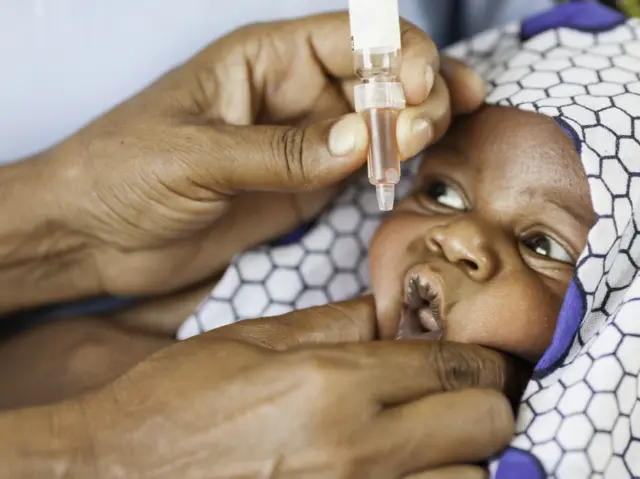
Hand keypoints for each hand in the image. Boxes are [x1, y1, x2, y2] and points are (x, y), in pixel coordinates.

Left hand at [45, 13, 483, 298]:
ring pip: (378, 123)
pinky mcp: (303, 188)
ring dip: (415, 127)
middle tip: (430, 125)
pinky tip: (416, 169)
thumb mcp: (195, 155)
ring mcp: (303, 143)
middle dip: (416, 91)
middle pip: (377, 77)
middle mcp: (291, 94)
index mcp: (264, 59)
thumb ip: (280, 152)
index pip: (352, 36)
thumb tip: (360, 143)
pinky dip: (393, 167)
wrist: (93, 234)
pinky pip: (360, 170)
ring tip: (438, 140)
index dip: (396, 53)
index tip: (419, 88)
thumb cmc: (122, 172)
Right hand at [76, 297, 524, 478]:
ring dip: (466, 459)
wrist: (114, 472)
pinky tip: (406, 472)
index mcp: (333, 383)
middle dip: (486, 405)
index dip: (482, 358)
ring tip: (433, 444)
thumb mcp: (249, 340)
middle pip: (487, 425)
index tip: (480, 359)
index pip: (455, 364)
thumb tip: (387, 312)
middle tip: (460, 399)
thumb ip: (330, 323)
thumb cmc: (174, 403)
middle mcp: (358, 448)